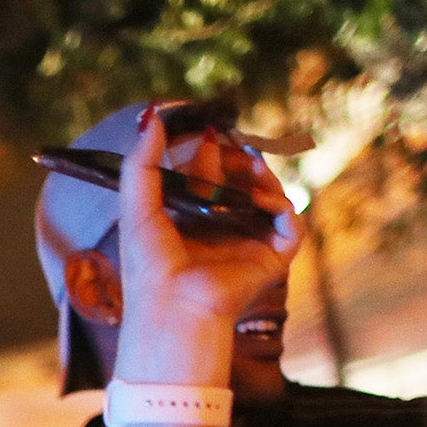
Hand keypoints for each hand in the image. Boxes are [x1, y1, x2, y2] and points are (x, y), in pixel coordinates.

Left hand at [109, 106, 301, 385]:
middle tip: (230, 142)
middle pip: (241, 180)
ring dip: (261, 175)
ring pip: (268, 196)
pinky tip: (264, 198)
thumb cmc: (149, 267)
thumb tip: (152, 117)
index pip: (208, 175)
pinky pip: (290, 224)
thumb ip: (141, 164)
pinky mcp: (273, 259)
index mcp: (191, 220)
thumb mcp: (137, 207)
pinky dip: (283, 206)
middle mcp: (222, 230)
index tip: (207, 128)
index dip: (209, 151)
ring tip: (249, 165)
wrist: (172, 309)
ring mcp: (249, 244)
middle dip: (237, 157)